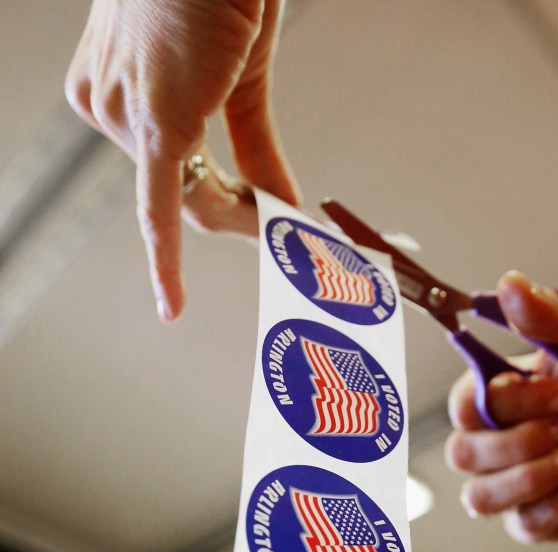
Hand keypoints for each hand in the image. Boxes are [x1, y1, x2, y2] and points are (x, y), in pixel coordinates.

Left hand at [66, 0, 299, 320]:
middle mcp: (108, 103)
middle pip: (179, 190)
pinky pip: (162, 210)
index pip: (171, 169)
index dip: (221, 200)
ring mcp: (125, 116)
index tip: (255, 222)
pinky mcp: (156, 125)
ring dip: (239, 224)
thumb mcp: (241, 74)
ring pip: (185, 202)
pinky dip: (168, 264)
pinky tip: (172, 306)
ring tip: (285, 235)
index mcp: (117, 86)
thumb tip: (282, 204)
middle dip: (234, 216)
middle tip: (283, 238)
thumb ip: (255, 146)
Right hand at [446, 272, 557, 541]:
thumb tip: (509, 283)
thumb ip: (550, 317)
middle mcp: (492, 441)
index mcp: (495, 395)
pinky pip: (523, 525)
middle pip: (461, 455)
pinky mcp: (535, 519)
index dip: (513, 402)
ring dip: (532, 476)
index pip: (464, 404)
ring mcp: (509, 484)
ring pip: (480, 498)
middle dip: (520, 442)